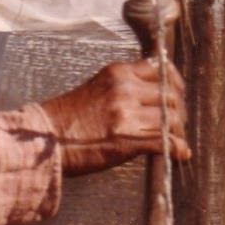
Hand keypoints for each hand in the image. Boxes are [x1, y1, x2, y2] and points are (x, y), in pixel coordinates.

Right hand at [39, 59, 189, 175]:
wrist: (43, 140)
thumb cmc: (67, 117)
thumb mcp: (96, 87)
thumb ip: (124, 85)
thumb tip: (153, 93)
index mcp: (117, 73)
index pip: (161, 70)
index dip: (176, 84)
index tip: (177, 96)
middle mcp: (124, 89)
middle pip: (171, 96)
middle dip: (180, 112)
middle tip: (178, 124)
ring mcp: (126, 114)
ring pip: (171, 119)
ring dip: (179, 132)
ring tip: (176, 140)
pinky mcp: (126, 140)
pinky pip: (165, 142)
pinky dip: (178, 149)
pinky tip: (180, 155)